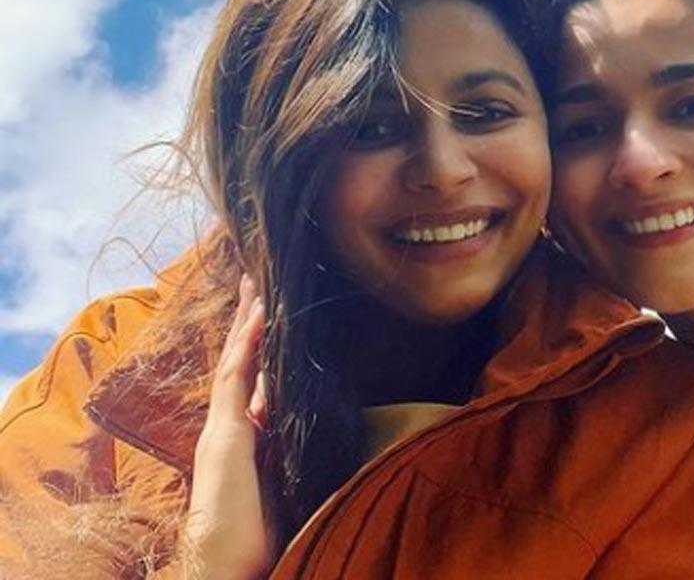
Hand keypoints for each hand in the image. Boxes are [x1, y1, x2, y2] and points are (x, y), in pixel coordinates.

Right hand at [182, 275, 274, 578]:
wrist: (228, 565)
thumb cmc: (261, 537)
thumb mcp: (289, 486)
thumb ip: (298, 458)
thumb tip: (327, 440)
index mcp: (245, 439)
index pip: (252, 383)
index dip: (260, 350)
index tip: (271, 320)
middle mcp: (229, 428)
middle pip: (239, 363)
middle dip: (248, 325)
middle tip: (256, 285)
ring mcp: (223, 428)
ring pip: (236, 361)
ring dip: (246, 321)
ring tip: (256, 285)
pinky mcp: (225, 434)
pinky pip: (237, 375)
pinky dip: (249, 342)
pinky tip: (260, 314)